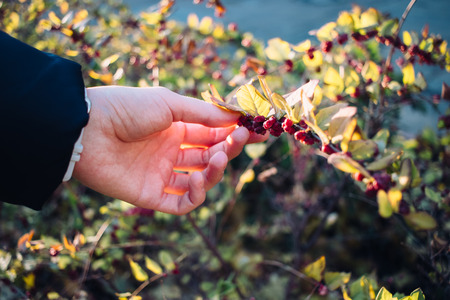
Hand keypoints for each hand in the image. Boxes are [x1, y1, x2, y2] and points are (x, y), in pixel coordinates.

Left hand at [73, 86, 266, 214]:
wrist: (86, 129)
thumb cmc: (127, 108)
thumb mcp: (169, 104)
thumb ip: (203, 113)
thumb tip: (236, 116)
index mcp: (175, 128)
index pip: (211, 134)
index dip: (233, 134)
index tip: (256, 132)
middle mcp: (170, 151)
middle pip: (208, 157)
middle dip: (226, 150)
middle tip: (237, 142)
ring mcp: (160, 173)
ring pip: (198, 181)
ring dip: (213, 173)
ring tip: (215, 159)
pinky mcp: (149, 194)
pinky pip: (179, 203)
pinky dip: (194, 196)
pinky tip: (198, 181)